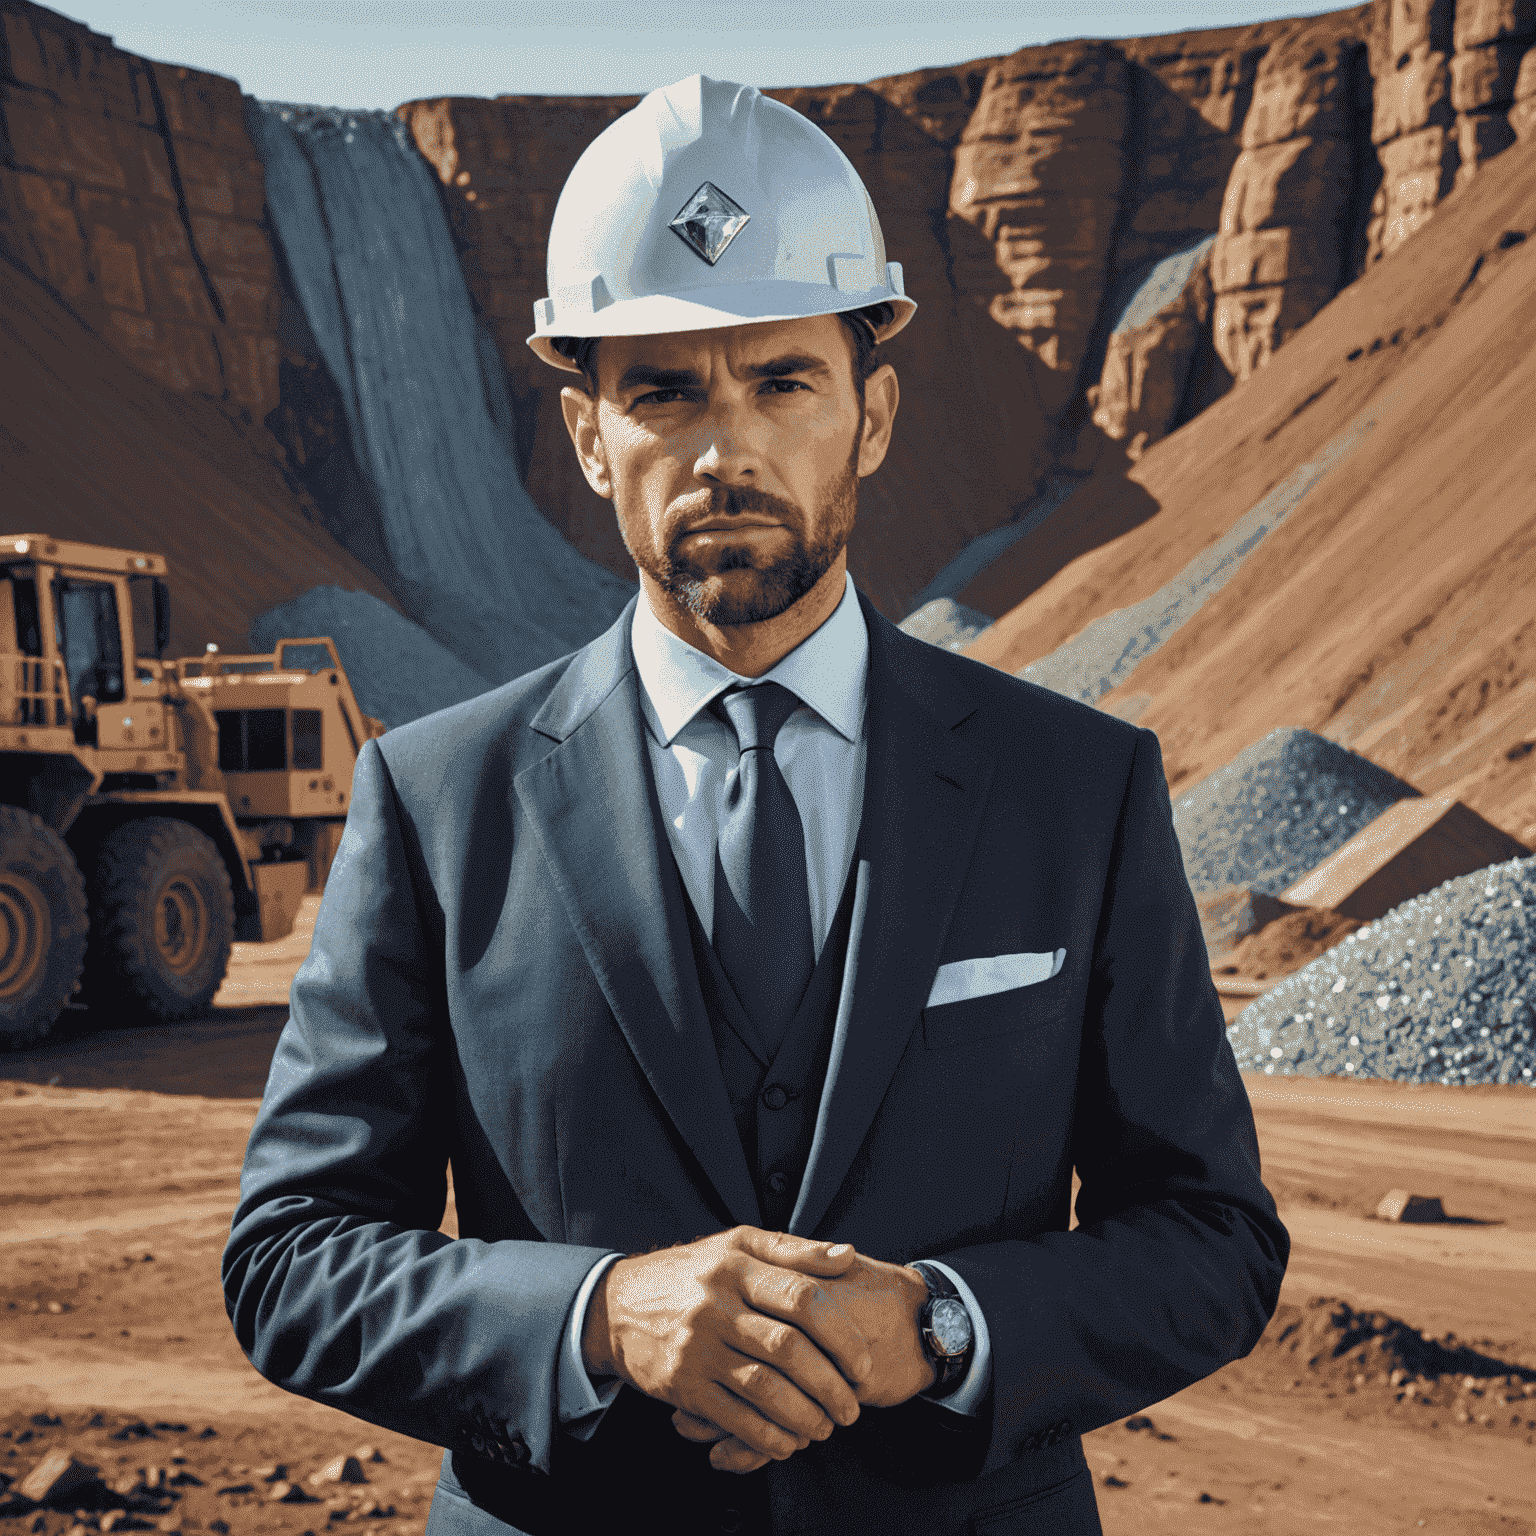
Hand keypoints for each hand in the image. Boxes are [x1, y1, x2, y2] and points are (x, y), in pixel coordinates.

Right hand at [582, 1227, 872, 1467]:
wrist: (616, 1305)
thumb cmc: (691, 1272)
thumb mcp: (737, 1243)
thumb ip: (795, 1250)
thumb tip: (848, 1255)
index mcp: (737, 1265)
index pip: (802, 1298)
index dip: (842, 1334)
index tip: (863, 1362)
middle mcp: (717, 1305)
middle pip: (789, 1349)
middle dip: (830, 1385)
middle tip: (852, 1407)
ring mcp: (697, 1347)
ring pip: (764, 1388)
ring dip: (805, 1416)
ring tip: (826, 1427)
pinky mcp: (682, 1385)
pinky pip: (733, 1417)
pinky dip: (767, 1436)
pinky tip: (788, 1441)